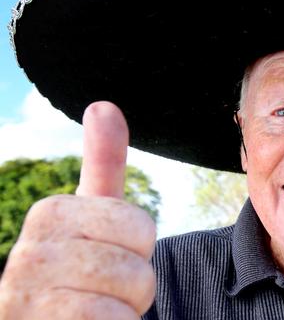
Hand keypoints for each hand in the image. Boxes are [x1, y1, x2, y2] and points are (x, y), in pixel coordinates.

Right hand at [0, 101, 155, 318]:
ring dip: (127, 310)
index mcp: (49, 215)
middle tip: (105, 292)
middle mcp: (27, 253)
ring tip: (97, 311)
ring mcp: (25, 297)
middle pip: (137, 262)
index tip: (109, 259)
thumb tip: (103, 105)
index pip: (139, 226)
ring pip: (127, 292)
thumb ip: (102, 165)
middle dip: (135, 284)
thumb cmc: (80, 274)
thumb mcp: (94, 218)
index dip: (138, 251)